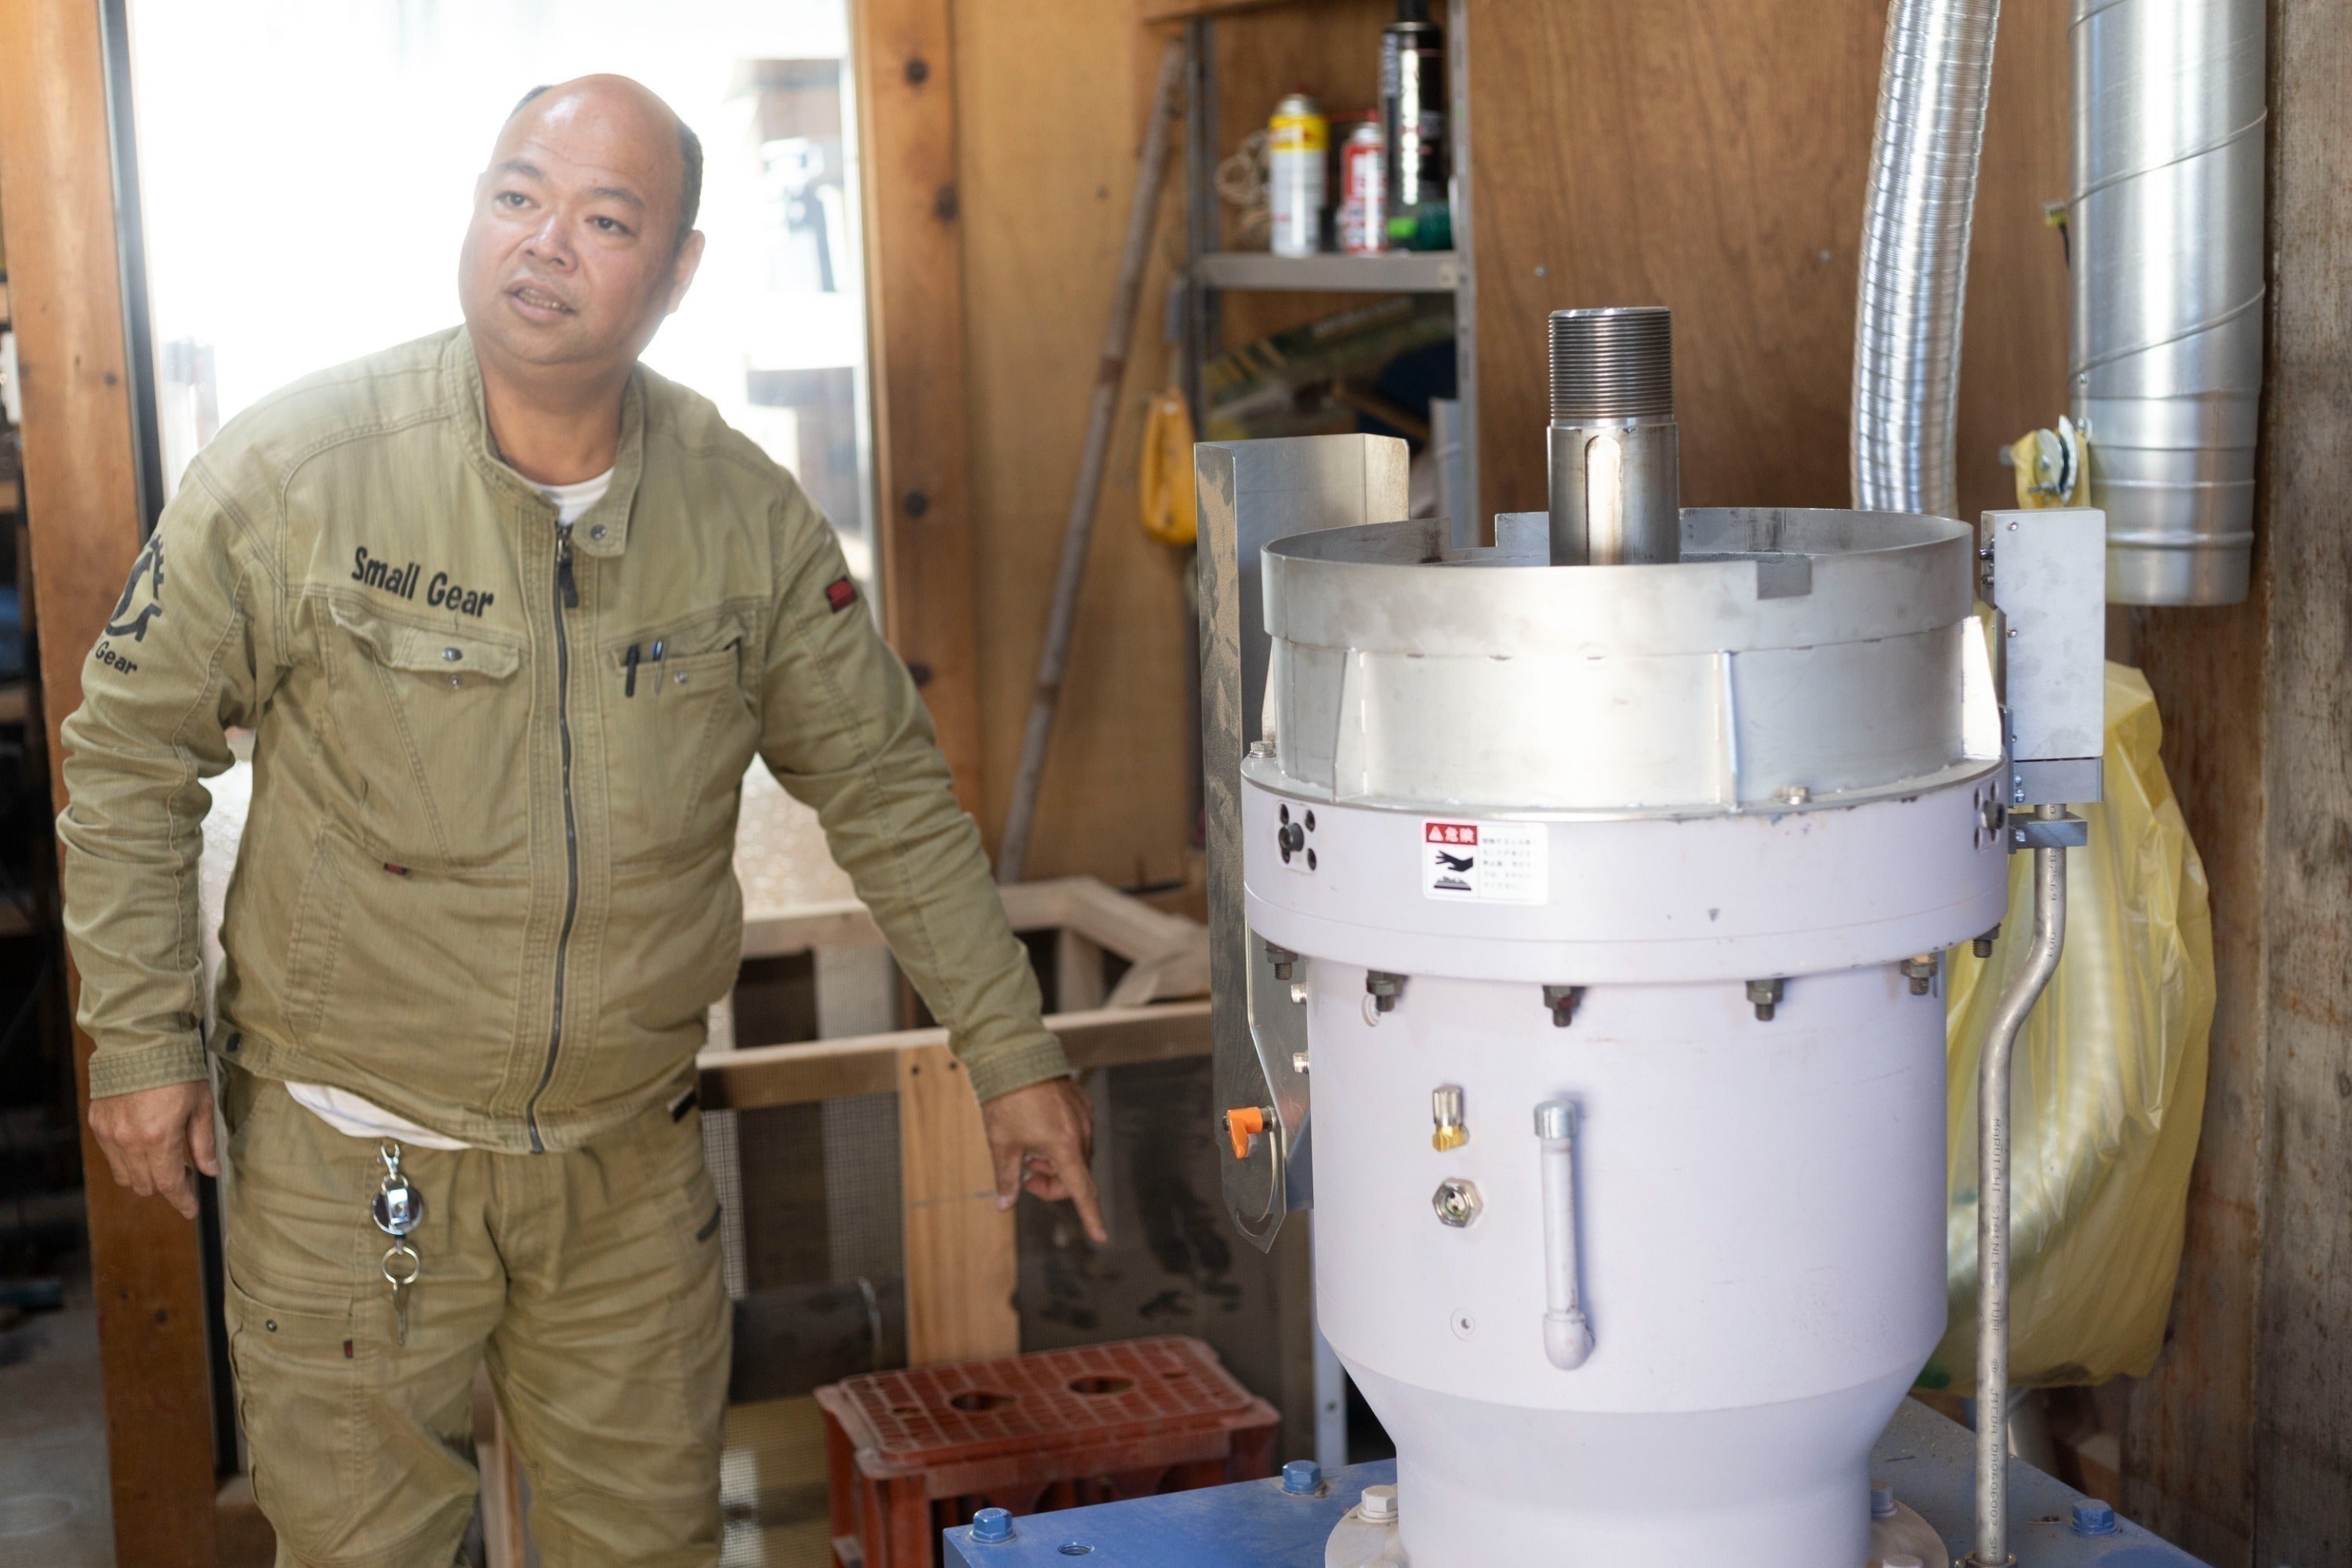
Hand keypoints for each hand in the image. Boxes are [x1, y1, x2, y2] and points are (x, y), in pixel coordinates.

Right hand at [88, 1080, 218, 1220]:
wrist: (139, 1042)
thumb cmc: (176, 1070)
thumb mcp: (201, 1104)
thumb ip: (204, 1142)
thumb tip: (210, 1170)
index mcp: (158, 1138)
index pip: (169, 1184)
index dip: (182, 1200)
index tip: (190, 1209)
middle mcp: (129, 1141)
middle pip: (146, 1185)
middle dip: (167, 1185)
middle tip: (185, 1170)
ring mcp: (109, 1134)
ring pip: (125, 1176)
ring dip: (145, 1175)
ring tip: (164, 1157)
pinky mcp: (97, 1124)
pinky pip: (111, 1156)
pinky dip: (127, 1159)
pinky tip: (144, 1144)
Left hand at [981, 1077, 1106, 1243]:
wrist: (1016, 1057)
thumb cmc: (1008, 1099)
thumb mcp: (1002, 1144)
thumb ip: (1007, 1178)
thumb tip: (1005, 1204)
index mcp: (1064, 1146)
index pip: (1081, 1191)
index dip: (1090, 1216)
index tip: (1100, 1236)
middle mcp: (1081, 1133)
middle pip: (1076, 1175)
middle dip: (1052, 1182)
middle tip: (1026, 1173)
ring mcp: (1084, 1116)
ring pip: (1075, 1154)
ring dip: (1055, 1160)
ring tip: (1028, 1146)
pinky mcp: (1082, 1103)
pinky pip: (1076, 1133)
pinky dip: (1060, 1141)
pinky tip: (1038, 1128)